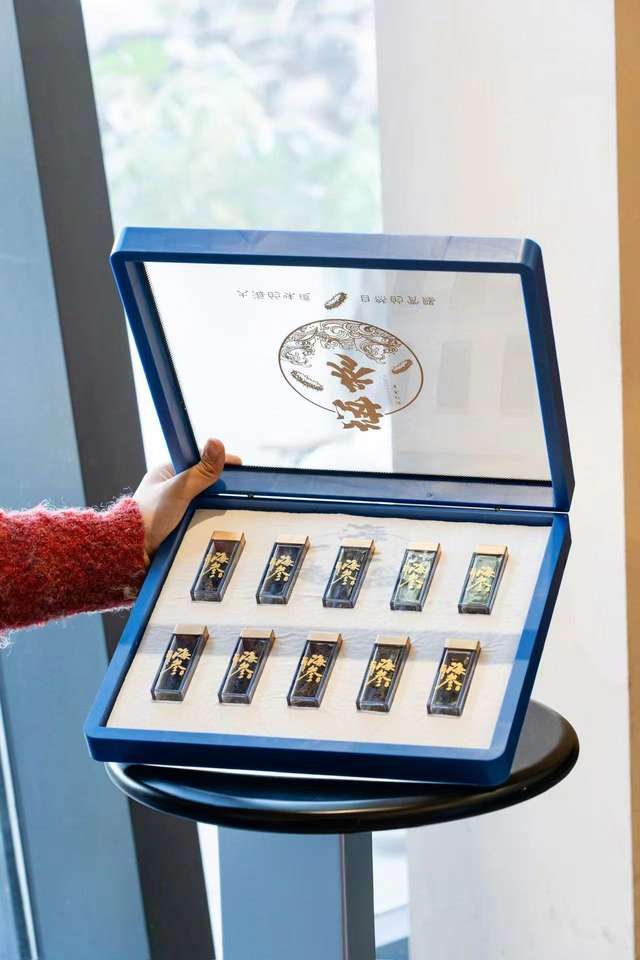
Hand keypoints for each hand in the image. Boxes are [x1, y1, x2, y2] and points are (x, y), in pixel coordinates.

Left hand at [133, 438, 240, 555]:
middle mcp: (170, 486)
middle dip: (220, 485)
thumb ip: (201, 471)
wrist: (133, 550)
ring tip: (232, 508)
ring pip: (203, 499)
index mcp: (167, 471)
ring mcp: (174, 505)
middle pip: (203, 480)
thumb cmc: (148, 516)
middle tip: (238, 490)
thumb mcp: (179, 490)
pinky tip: (218, 522)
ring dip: (215, 504)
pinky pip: (199, 515)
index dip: (219, 461)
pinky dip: (209, 517)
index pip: (199, 459)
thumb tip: (216, 443)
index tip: (239, 466)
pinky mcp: (177, 522)